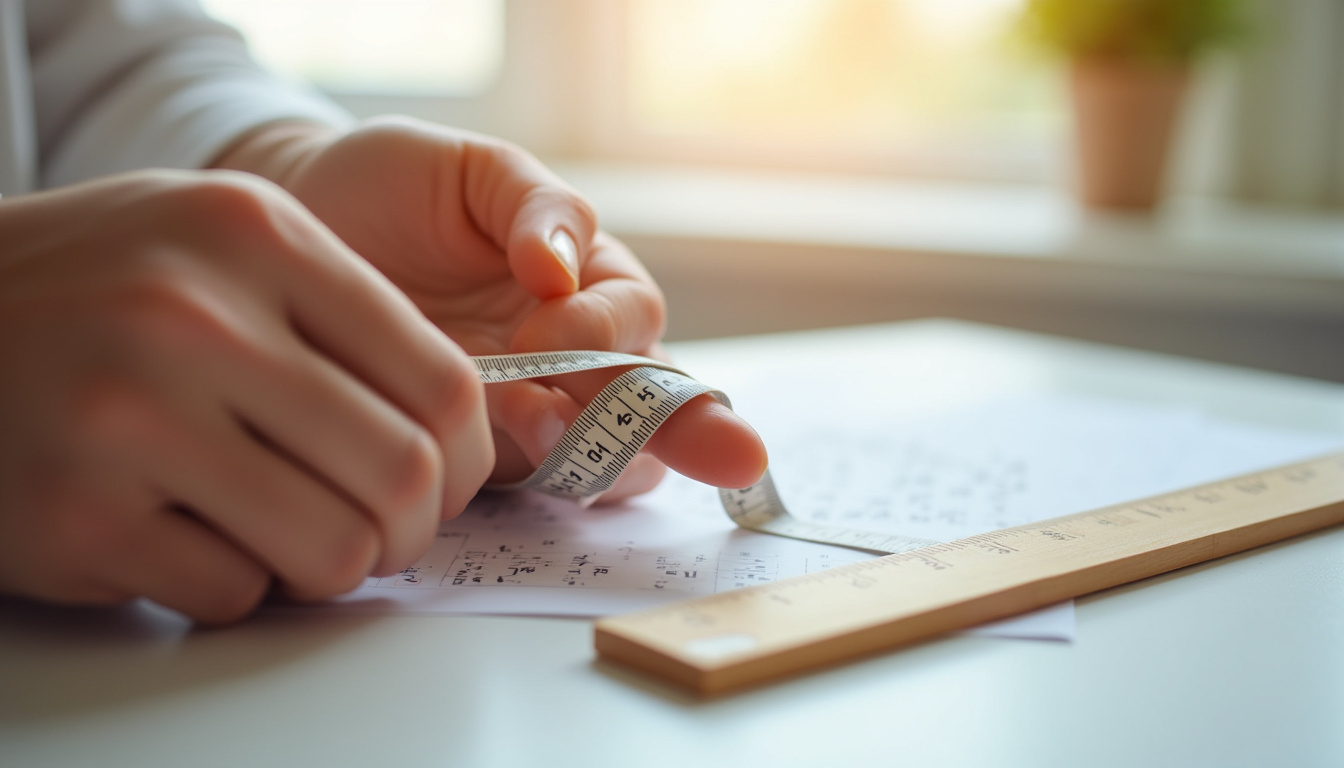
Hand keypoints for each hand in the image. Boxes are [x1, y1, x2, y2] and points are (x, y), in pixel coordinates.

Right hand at [0, 170, 492, 621]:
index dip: (472, 455)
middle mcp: (194, 319)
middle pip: (404, 472)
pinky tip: (192, 538)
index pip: (441, 377)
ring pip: (334, 549)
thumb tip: (464, 423)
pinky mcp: (77, 517)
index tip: (453, 480)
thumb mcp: (219, 240)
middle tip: (388, 531)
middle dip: (416, 527)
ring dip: (334, 566)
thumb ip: (341, 310)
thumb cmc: (95, 285)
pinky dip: (234, 584)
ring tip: (295, 537)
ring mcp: (129, 419)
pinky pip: (231, 592)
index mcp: (257, 237)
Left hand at [218, 118, 767, 498]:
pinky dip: (525, 477)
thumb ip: (532, 204)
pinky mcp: (470, 453)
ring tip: (569, 450)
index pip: (636, 320)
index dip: (608, 331)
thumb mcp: (471, 168)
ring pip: (605, 456)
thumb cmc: (391, 188)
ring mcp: (524, 409)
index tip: (542, 328)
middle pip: (651, 402)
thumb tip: (561, 267)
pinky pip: (520, 481)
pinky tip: (501, 458)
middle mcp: (570, 355)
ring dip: (602, 459)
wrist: (295, 231)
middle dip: (692, 428)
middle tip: (735, 456)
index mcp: (585, 281)